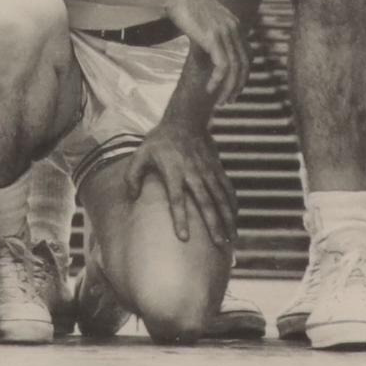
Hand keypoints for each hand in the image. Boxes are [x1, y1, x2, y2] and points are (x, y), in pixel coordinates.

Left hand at [134, 118, 239, 250]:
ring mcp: (207, 171)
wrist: (185, 120)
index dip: (180, 218)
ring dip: (227, 218)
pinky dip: (232, 204)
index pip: (176, 200)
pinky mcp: (217, 168)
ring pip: (220, 198)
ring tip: (231, 238)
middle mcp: (193, 174)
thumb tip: (130, 198)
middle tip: (219, 244)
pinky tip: (235, 218)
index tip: (184, 238)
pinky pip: (227, 188)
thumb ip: (132, 176)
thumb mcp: (140, 154)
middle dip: (213, 224)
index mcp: (173, 172)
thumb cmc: (159, 141)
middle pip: (205, 203)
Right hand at [159, 0, 250, 105]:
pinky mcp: (213, 38)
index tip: (232, 87)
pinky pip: (223, 66)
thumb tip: (206, 45)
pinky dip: (218, 80)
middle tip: (229, 100)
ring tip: (221, 101)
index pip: (247, 55)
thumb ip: (210, 31)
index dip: (242, 74)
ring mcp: (225, 33)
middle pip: (245, 64)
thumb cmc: (183, 4)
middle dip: (239, 86)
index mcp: (234, 24)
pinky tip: (210, 88)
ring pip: (236, 69)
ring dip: (229, 88)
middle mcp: (234, 28)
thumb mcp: (204, 19)